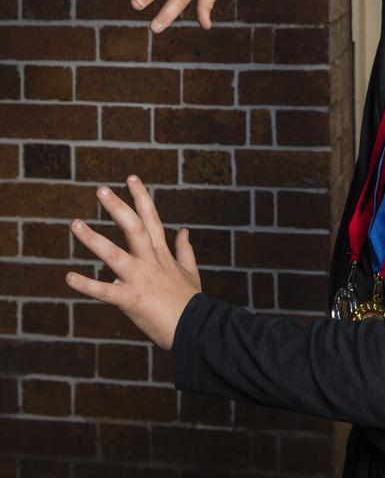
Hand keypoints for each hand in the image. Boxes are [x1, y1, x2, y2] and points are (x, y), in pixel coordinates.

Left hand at [66, 176, 201, 350]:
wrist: (195, 328)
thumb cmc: (191, 302)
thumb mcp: (191, 272)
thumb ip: (185, 250)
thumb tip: (184, 230)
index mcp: (162, 253)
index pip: (151, 218)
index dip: (141, 196)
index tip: (131, 177)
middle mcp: (150, 261)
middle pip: (134, 227)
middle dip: (117, 207)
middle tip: (101, 190)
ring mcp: (140, 279)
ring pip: (115, 254)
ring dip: (93, 239)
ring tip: (75, 224)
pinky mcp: (131, 299)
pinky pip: (104, 291)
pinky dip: (86, 284)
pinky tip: (68, 276)